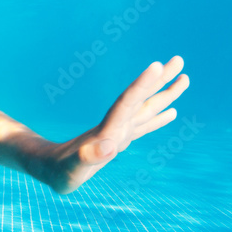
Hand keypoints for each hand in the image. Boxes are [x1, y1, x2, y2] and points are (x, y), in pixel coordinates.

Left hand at [47, 56, 189, 193]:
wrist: (47, 169)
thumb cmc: (58, 172)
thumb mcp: (71, 169)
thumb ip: (87, 158)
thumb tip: (109, 147)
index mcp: (107, 130)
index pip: (127, 102)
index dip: (142, 85)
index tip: (157, 65)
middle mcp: (115, 127)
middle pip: (141, 99)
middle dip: (160, 81)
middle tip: (179, 60)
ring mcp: (118, 132)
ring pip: (146, 109)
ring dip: (164, 94)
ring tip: (184, 78)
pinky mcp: (119, 140)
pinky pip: (143, 126)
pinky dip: (158, 118)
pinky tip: (170, 112)